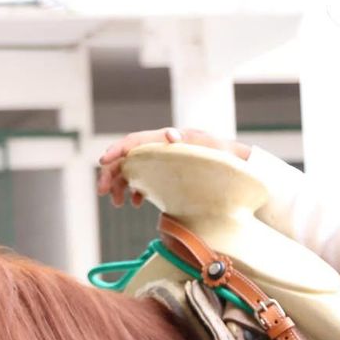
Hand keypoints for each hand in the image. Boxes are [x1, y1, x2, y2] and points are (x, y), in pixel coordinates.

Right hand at [96, 127, 252, 208]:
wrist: (237, 167)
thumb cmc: (226, 159)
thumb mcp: (211, 150)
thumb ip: (190, 142)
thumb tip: (171, 135)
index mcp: (168, 139)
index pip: (135, 141)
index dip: (117, 150)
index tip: (103, 162)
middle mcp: (161, 148)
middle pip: (128, 157)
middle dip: (112, 173)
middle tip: (102, 192)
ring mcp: (162, 161)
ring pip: (131, 170)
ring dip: (120, 185)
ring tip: (118, 204)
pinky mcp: (165, 173)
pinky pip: (142, 180)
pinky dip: (134, 192)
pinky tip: (135, 204)